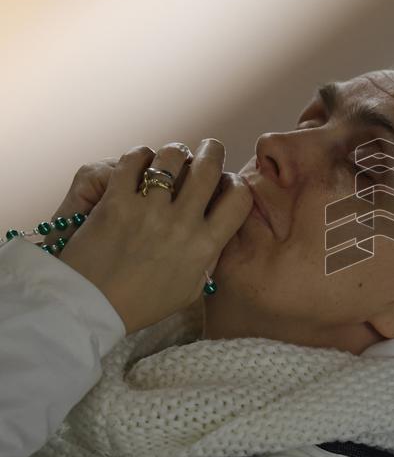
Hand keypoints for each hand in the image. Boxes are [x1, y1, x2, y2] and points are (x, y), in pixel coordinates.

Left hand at [59, 139, 252, 334]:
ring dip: (174, 152)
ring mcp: (148, 211)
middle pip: (209, 167)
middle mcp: (182, 224)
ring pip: (172, 157)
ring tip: (170, 157)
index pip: (240, 198)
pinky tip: (139, 162)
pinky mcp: (115, 202)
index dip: (237, 183)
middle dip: (211, 151)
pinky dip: (139, 156)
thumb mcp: (190, 289)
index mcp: (205, 246)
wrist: (91, 307)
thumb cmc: (141, 304)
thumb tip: (220, 234)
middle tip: (207, 149)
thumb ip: (209, 259)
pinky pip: (133, 161)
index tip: (227, 183)